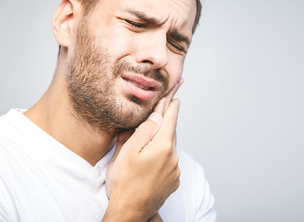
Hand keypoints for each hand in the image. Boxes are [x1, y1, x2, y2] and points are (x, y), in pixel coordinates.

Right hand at [103, 79, 182, 221]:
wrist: (130, 211)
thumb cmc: (125, 182)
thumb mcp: (129, 151)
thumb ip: (145, 131)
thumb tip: (157, 116)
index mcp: (163, 147)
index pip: (170, 120)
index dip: (172, 107)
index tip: (175, 97)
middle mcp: (173, 158)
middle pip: (171, 134)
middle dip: (168, 122)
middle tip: (165, 110)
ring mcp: (174, 171)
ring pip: (170, 148)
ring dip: (164, 140)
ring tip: (152, 138)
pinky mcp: (173, 181)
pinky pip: (170, 162)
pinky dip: (164, 156)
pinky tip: (152, 159)